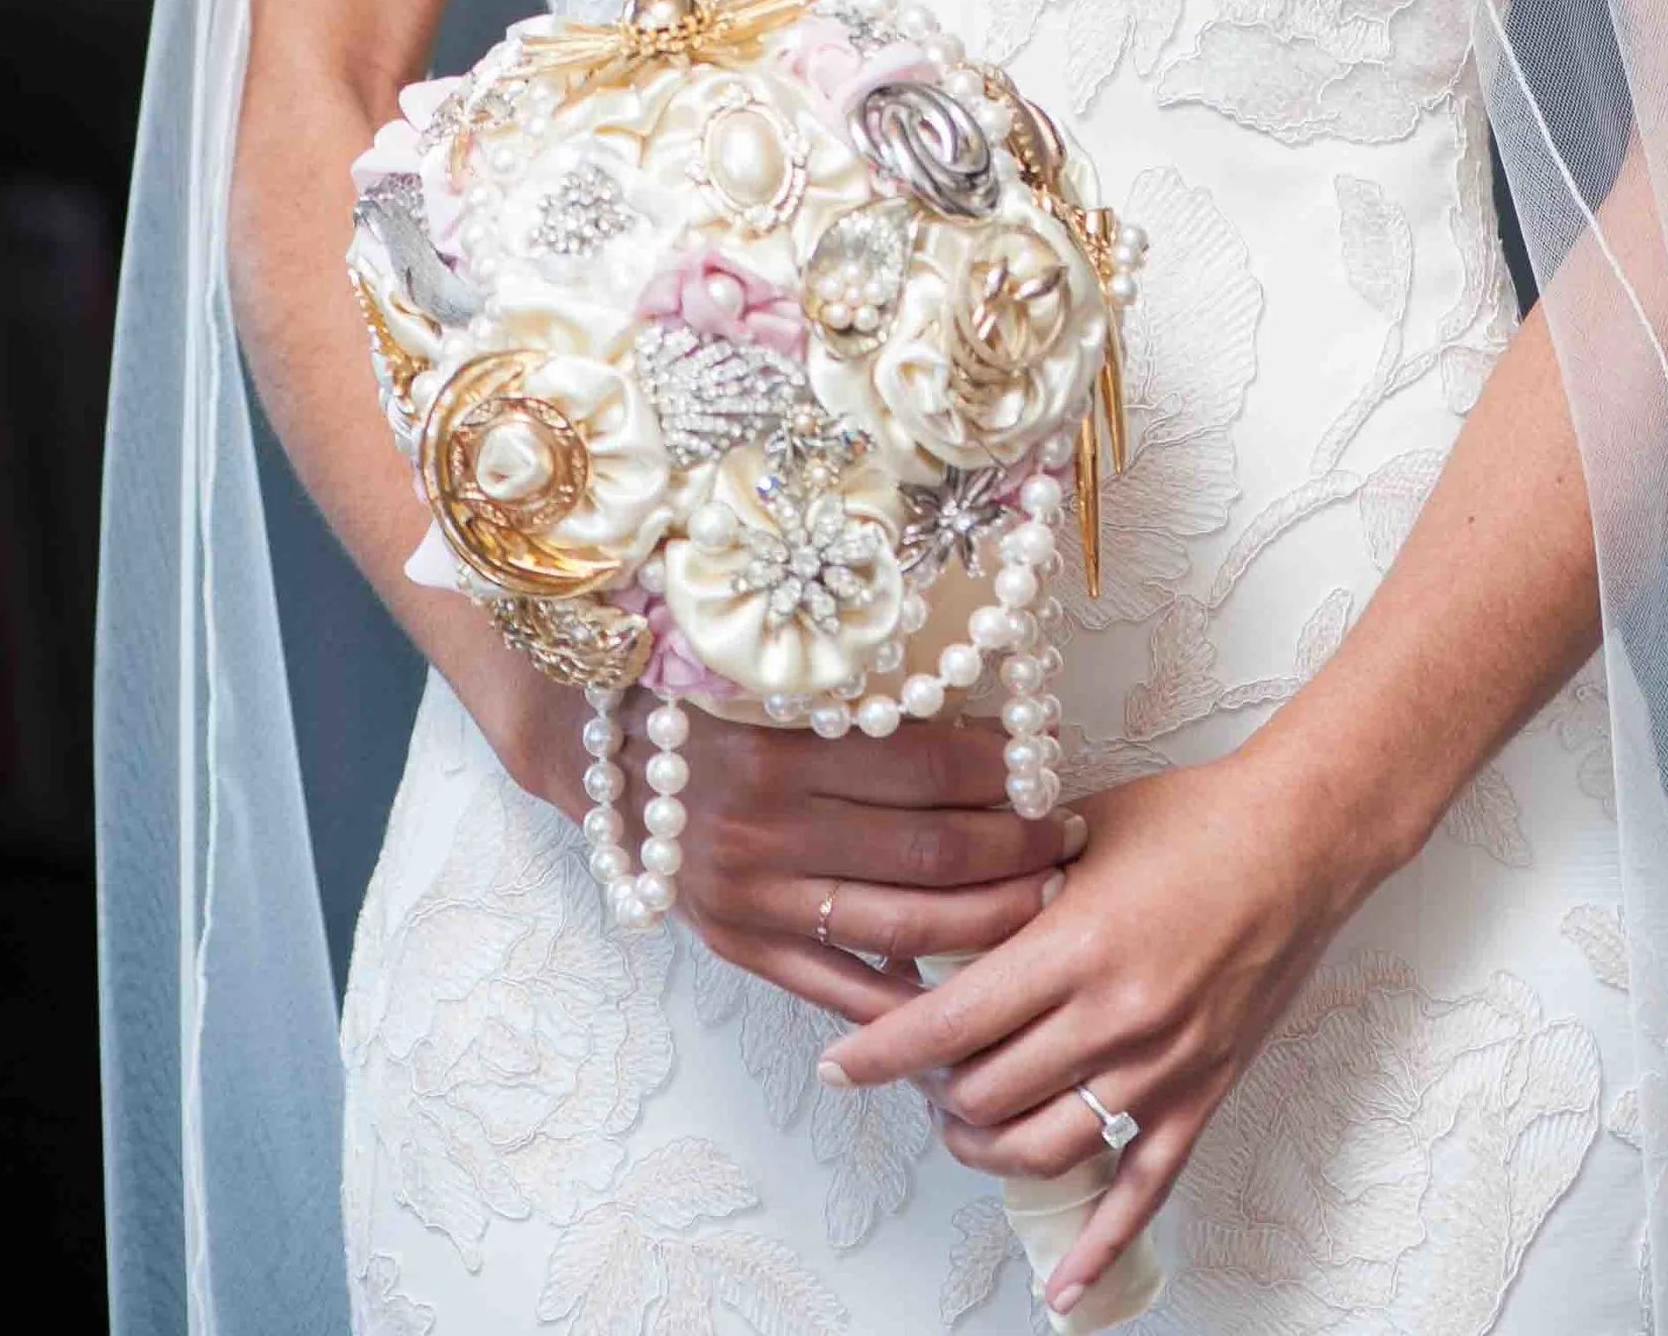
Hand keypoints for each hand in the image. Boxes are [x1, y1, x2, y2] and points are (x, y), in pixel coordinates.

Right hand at [492, 671, 1083, 1032]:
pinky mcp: (737, 942)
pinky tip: (964, 987)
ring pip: (906, 923)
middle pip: (933, 849)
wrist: (598, 744)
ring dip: (991, 916)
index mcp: (785, 742)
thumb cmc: (706, 687)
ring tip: (1043, 897)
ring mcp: (752, 894)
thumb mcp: (780, 671)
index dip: (1006, 764)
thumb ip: (869, 697)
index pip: (931, 762)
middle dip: (1019, 847)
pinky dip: (906, 996)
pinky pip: (839, 983)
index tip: (1050, 758)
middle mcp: (767, 825)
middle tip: (1069, 835)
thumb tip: (991, 728)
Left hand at [819, 745, 1364, 1314]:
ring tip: (962, 1124)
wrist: (1301, 834)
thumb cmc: (1194, 816)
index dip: (883, 1052)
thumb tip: (939, 912)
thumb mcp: (1081, 830)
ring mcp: (1161, 1064)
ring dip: (986, 1150)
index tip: (841, 1067)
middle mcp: (1113, 1016)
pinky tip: (1062, 1285)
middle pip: (987, 1093)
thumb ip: (1010, 877)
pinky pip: (1144, 1188)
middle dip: (932, 1092)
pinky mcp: (1202, 1091)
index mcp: (1076, 944)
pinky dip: (1100, 1245)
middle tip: (915, 1071)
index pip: (951, 1023)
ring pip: (1044, 1149)